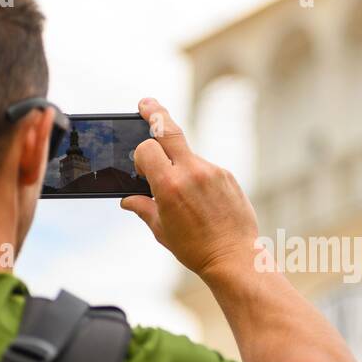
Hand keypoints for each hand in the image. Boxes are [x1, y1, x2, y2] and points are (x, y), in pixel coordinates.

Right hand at [121, 98, 258, 282]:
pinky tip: (202, 202)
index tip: (141, 168)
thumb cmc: (195, 248)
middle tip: (145, 104)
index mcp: (169, 185)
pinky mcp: (227, 176)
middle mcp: (192, 172)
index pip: (147, 148)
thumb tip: (127, 199)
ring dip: (180, 165)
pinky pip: (205, 169)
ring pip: (188, 155)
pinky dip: (198, 178)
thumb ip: (143, 208)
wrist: (234, 257)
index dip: (140, 155)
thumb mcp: (161, 230)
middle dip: (155, 113)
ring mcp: (213, 171)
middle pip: (169, 129)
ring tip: (186, 197)